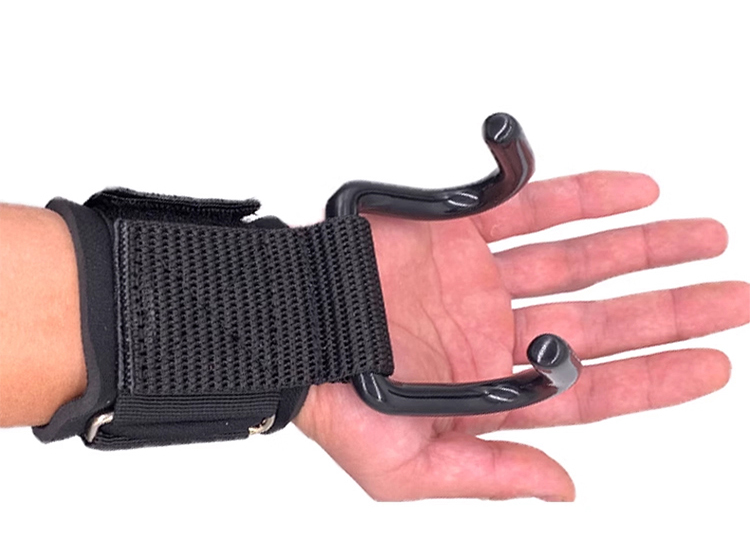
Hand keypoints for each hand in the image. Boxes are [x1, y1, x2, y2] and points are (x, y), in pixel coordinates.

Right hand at [293, 171, 748, 500]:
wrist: (284, 325)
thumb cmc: (334, 404)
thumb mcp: (405, 468)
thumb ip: (487, 474)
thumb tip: (562, 490)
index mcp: (491, 387)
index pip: (594, 387)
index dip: (657, 379)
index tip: (715, 364)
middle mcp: (495, 329)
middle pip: (604, 320)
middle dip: (672, 309)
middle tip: (736, 298)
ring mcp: (481, 276)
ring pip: (581, 257)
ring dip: (643, 245)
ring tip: (704, 236)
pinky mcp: (459, 231)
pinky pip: (533, 207)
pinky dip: (583, 195)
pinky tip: (637, 190)